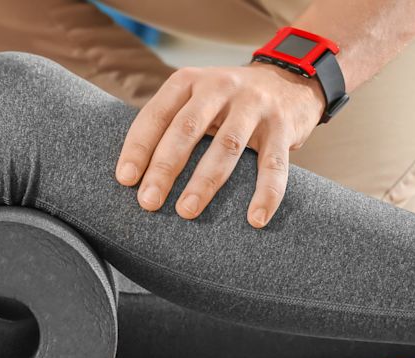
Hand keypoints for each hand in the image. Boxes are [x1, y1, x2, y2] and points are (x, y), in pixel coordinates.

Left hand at [115, 64, 325, 227]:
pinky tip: (255, 219)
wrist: (289, 81)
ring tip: (187, 211)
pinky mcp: (282, 126)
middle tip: (148, 202)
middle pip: (186, 129)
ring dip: (204, 182)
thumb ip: (170, 122)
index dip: (139, 147)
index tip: (125, 179)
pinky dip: (266, 194)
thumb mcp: (197, 97)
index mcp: (189, 81)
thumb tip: (132, 175)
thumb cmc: (229, 101)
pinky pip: (273, 165)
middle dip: (164, 168)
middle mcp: (220, 87)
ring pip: (225, 147)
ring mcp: (253, 106)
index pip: (157, 114)